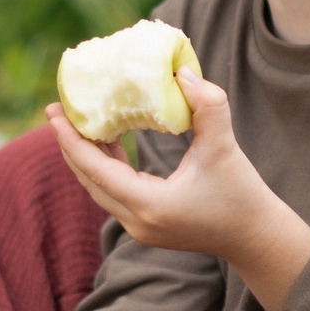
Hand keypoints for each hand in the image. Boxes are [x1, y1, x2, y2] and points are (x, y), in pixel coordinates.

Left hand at [46, 72, 309, 310]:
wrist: (256, 238)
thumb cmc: (242, 194)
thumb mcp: (225, 147)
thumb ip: (208, 107)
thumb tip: (183, 72)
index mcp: (149, 204)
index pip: (94, 169)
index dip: (70, 139)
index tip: (53, 110)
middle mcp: (136, 221)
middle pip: (88, 179)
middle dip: (69, 144)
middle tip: (56, 110)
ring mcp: (139, 227)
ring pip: (98, 187)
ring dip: (85, 155)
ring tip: (76, 121)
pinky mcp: (146, 226)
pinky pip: (113, 192)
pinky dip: (104, 166)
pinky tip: (107, 141)